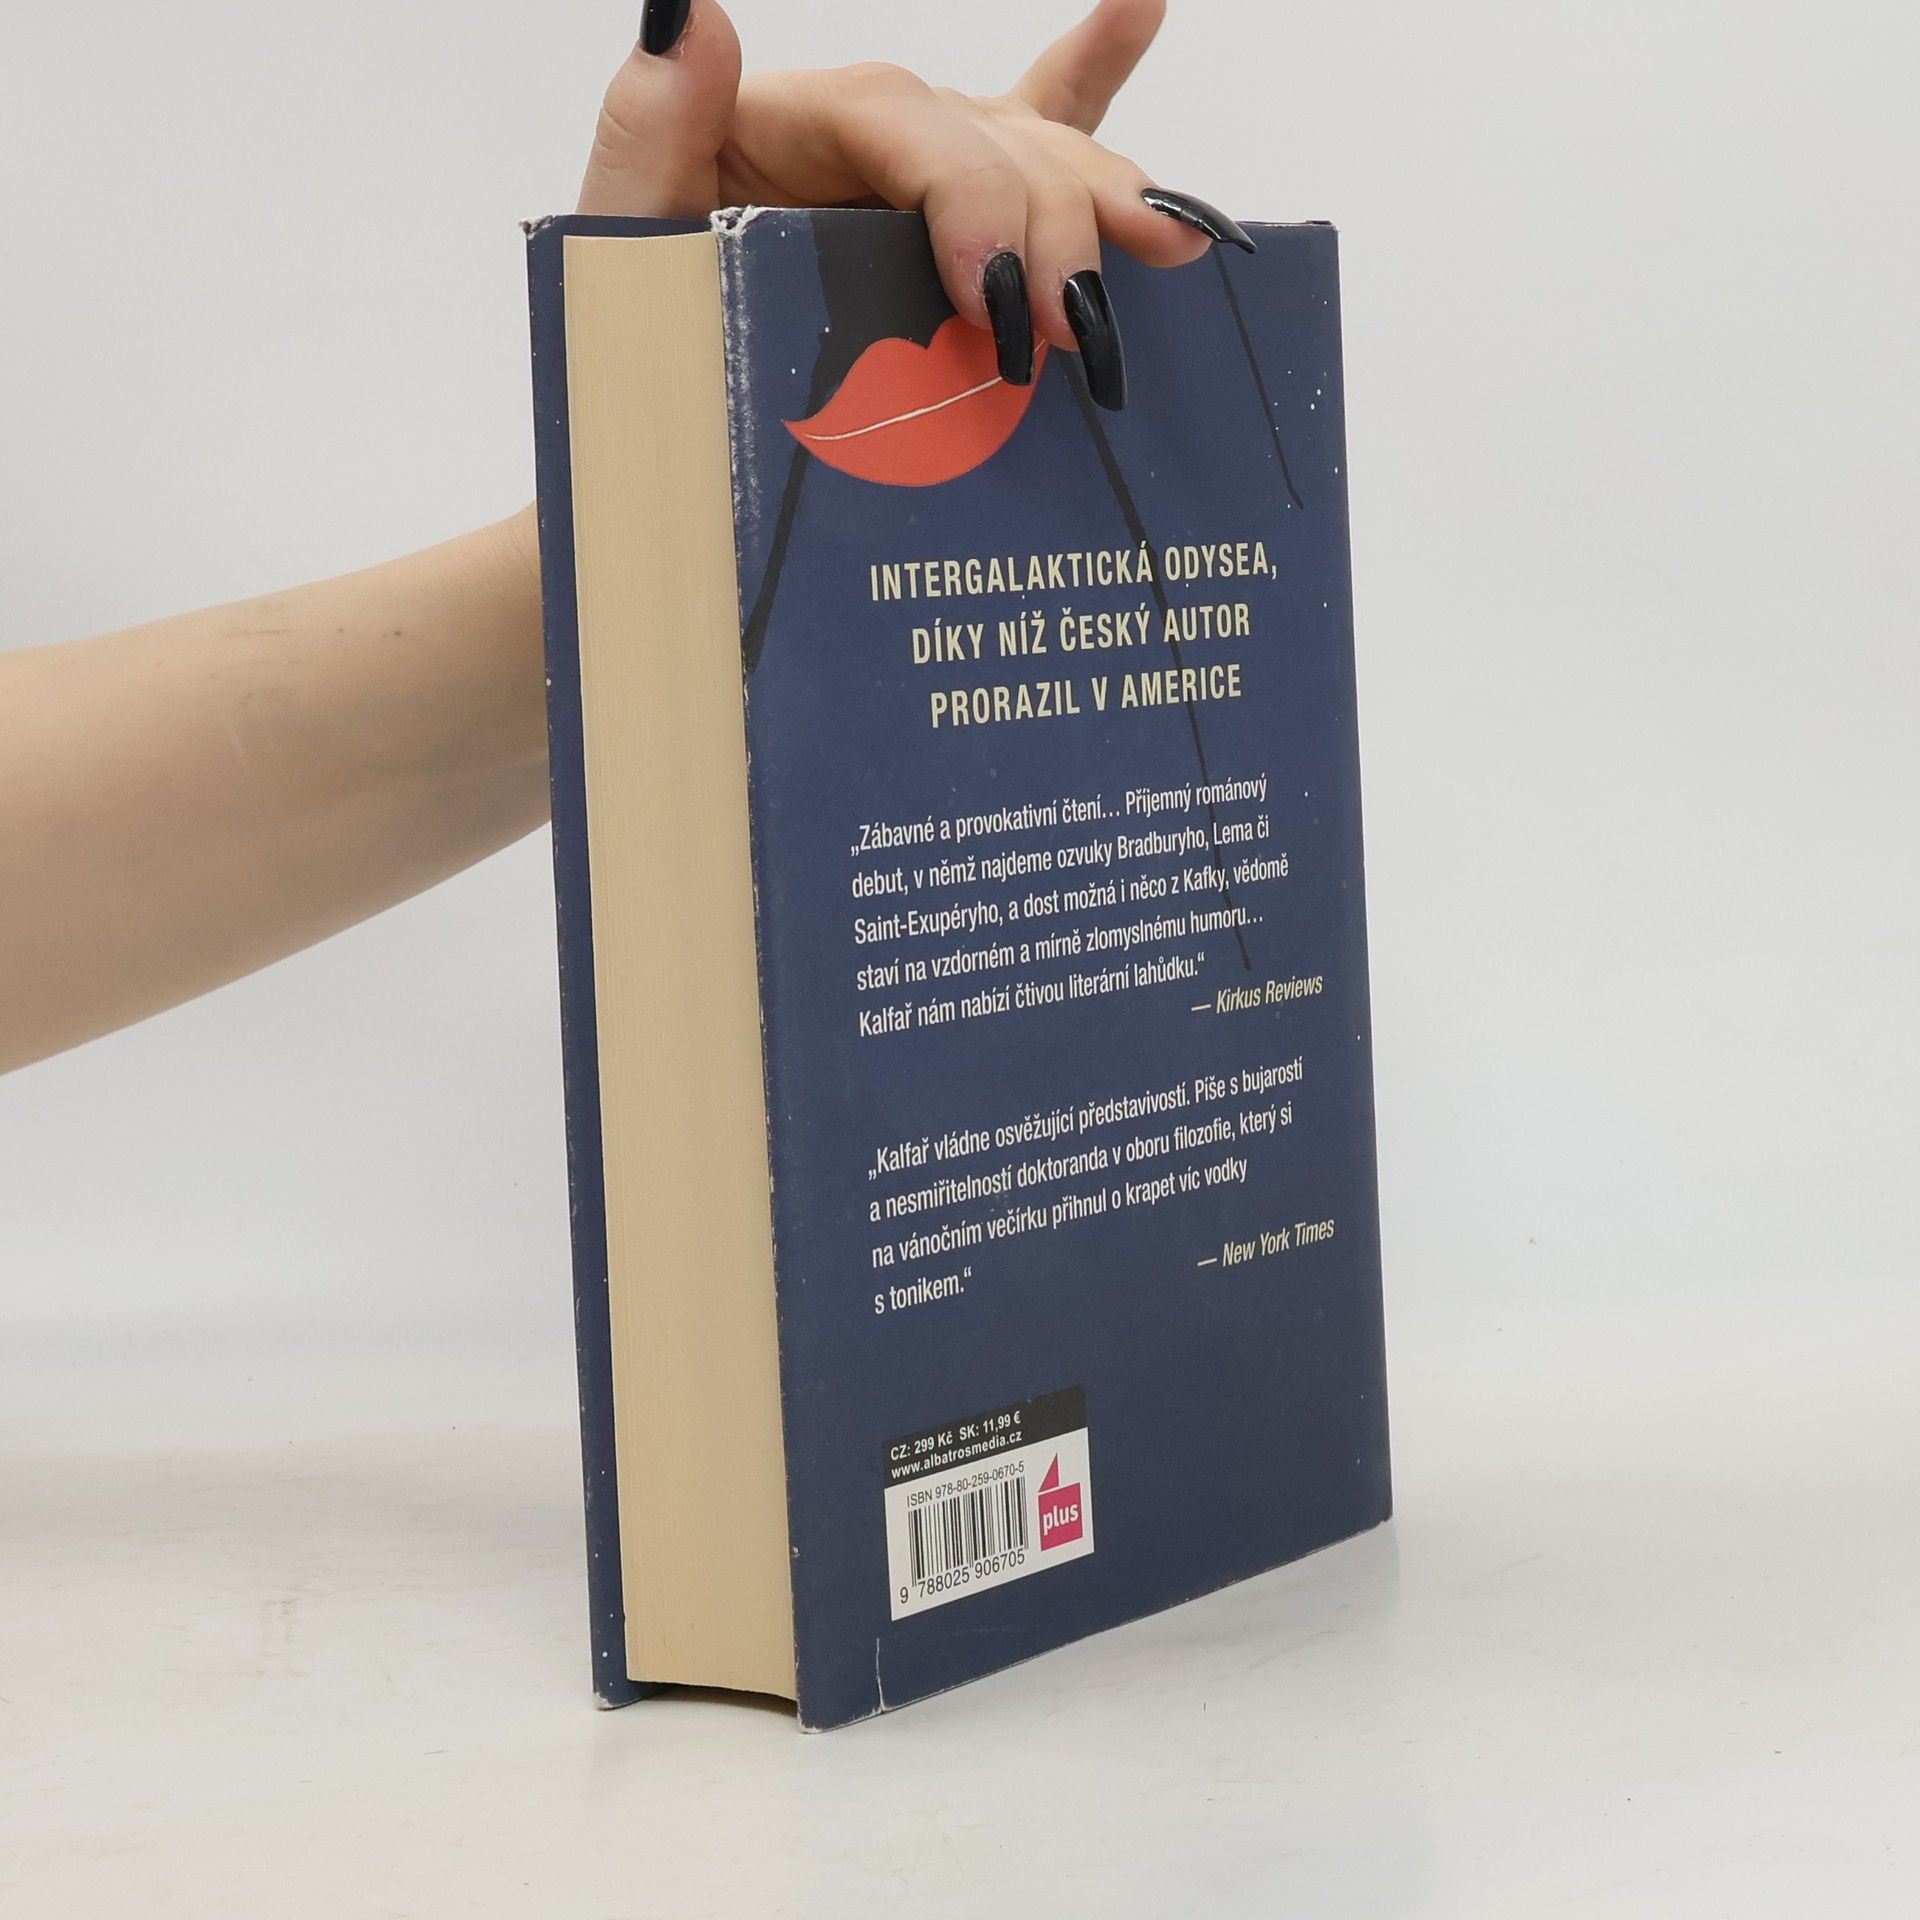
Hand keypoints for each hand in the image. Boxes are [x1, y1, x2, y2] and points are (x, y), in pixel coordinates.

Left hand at [577, 0, 1254, 407]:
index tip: (993, 297)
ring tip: (1164, 242)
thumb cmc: (635, 370)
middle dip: (1048, 223)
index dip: (965, 192)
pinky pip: (1030, 126)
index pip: (896, 120)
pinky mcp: (948, 223)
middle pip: (984, 135)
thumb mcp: (620, 254)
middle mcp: (859, 142)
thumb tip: (688, 17)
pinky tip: (1143, 8)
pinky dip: (1092, 73)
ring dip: (1103, 193)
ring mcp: (912, 178)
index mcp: (777, 132)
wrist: (663, 464)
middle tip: (1071, 334)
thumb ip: (647, 138)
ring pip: (1033, 148)